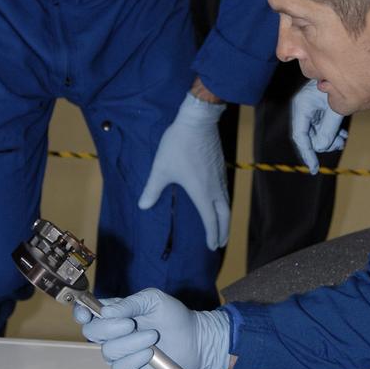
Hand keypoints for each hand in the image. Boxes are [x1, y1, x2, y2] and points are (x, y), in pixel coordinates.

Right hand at [74, 289, 231, 368]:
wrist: (193, 340)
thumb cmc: (173, 317)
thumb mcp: (153, 300)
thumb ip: (129, 303)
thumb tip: (106, 311)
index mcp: (114, 314)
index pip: (88, 314)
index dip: (82, 313)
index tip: (86, 313)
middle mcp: (113, 335)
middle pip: (93, 333)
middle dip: (112, 327)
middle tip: (132, 324)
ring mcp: (119, 355)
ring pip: (108, 351)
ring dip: (132, 342)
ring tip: (152, 337)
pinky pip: (119, 368)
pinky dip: (134, 359)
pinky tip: (149, 354)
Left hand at [139, 91, 229, 249]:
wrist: (197, 122)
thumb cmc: (178, 146)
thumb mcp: (161, 169)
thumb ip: (152, 189)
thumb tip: (142, 206)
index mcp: (202, 192)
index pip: (210, 220)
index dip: (211, 235)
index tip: (212, 246)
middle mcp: (215, 188)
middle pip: (224, 215)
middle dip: (223, 231)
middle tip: (221, 243)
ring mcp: (220, 177)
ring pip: (227, 203)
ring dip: (225, 218)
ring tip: (222, 226)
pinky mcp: (221, 167)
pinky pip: (226, 192)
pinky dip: (225, 204)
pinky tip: (219, 202)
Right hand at [291, 78, 347, 174]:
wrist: (343, 70)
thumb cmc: (336, 85)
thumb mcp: (334, 110)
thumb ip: (328, 129)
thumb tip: (322, 147)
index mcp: (301, 107)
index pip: (300, 136)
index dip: (307, 153)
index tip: (313, 168)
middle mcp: (303, 109)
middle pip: (309, 136)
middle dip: (324, 143)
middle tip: (339, 143)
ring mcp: (310, 110)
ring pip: (317, 133)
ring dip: (329, 138)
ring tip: (341, 139)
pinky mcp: (317, 110)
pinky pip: (321, 126)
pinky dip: (331, 132)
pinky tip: (340, 134)